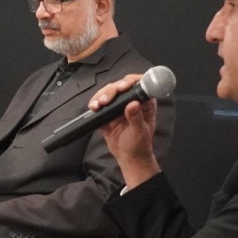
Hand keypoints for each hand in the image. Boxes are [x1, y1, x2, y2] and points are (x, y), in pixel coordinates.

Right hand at [92, 74, 160, 188]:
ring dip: (101, 96)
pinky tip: (93, 108)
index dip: (131, 81)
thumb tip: (133, 104)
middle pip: (120, 86)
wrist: (128, 156)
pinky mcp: (107, 112)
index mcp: (144, 103)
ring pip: (108, 92)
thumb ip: (136, 118)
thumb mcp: (140, 132)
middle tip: (105, 100)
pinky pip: (99, 103)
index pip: (140, 84)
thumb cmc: (139, 145)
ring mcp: (118, 106)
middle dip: (111, 90)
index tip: (122, 87)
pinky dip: (94, 103)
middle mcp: (131, 100)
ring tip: (97, 105)